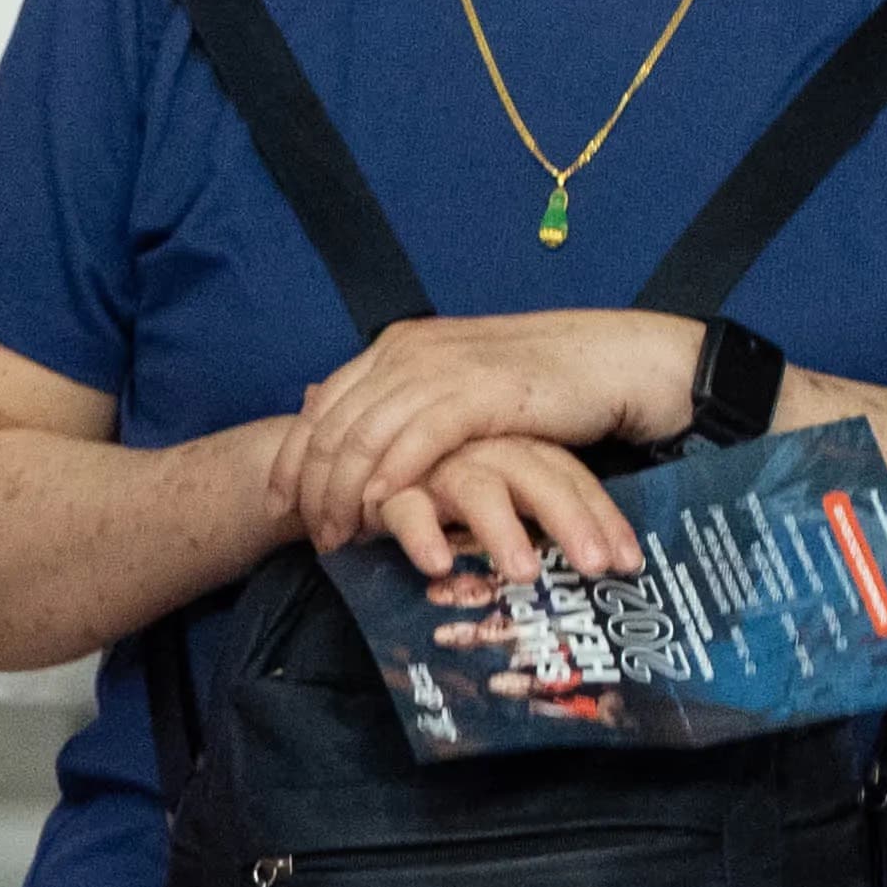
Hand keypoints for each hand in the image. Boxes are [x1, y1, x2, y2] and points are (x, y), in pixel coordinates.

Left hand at [278, 311, 693, 560]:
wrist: (610, 362)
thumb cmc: (536, 384)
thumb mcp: (455, 388)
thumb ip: (404, 405)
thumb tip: (354, 438)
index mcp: (397, 347)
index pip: (323, 406)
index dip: (291, 458)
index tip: (277, 504)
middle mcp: (409, 352)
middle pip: (334, 428)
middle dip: (313, 488)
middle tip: (312, 536)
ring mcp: (442, 368)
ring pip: (366, 438)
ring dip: (345, 495)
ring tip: (340, 539)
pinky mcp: (478, 392)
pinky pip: (417, 440)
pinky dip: (391, 478)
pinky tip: (380, 511)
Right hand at [361, 427, 647, 592]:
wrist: (358, 456)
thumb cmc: (438, 482)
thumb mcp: (497, 492)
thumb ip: (534, 515)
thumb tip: (603, 561)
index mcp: (520, 447)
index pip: (572, 478)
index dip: (602, 519)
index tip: (629, 563)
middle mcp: (485, 450)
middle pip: (540, 478)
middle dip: (572, 522)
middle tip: (596, 567)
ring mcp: (438, 465)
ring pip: (479, 490)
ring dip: (503, 532)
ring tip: (524, 574)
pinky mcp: (388, 486)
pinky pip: (408, 509)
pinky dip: (423, 536)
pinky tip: (440, 567)